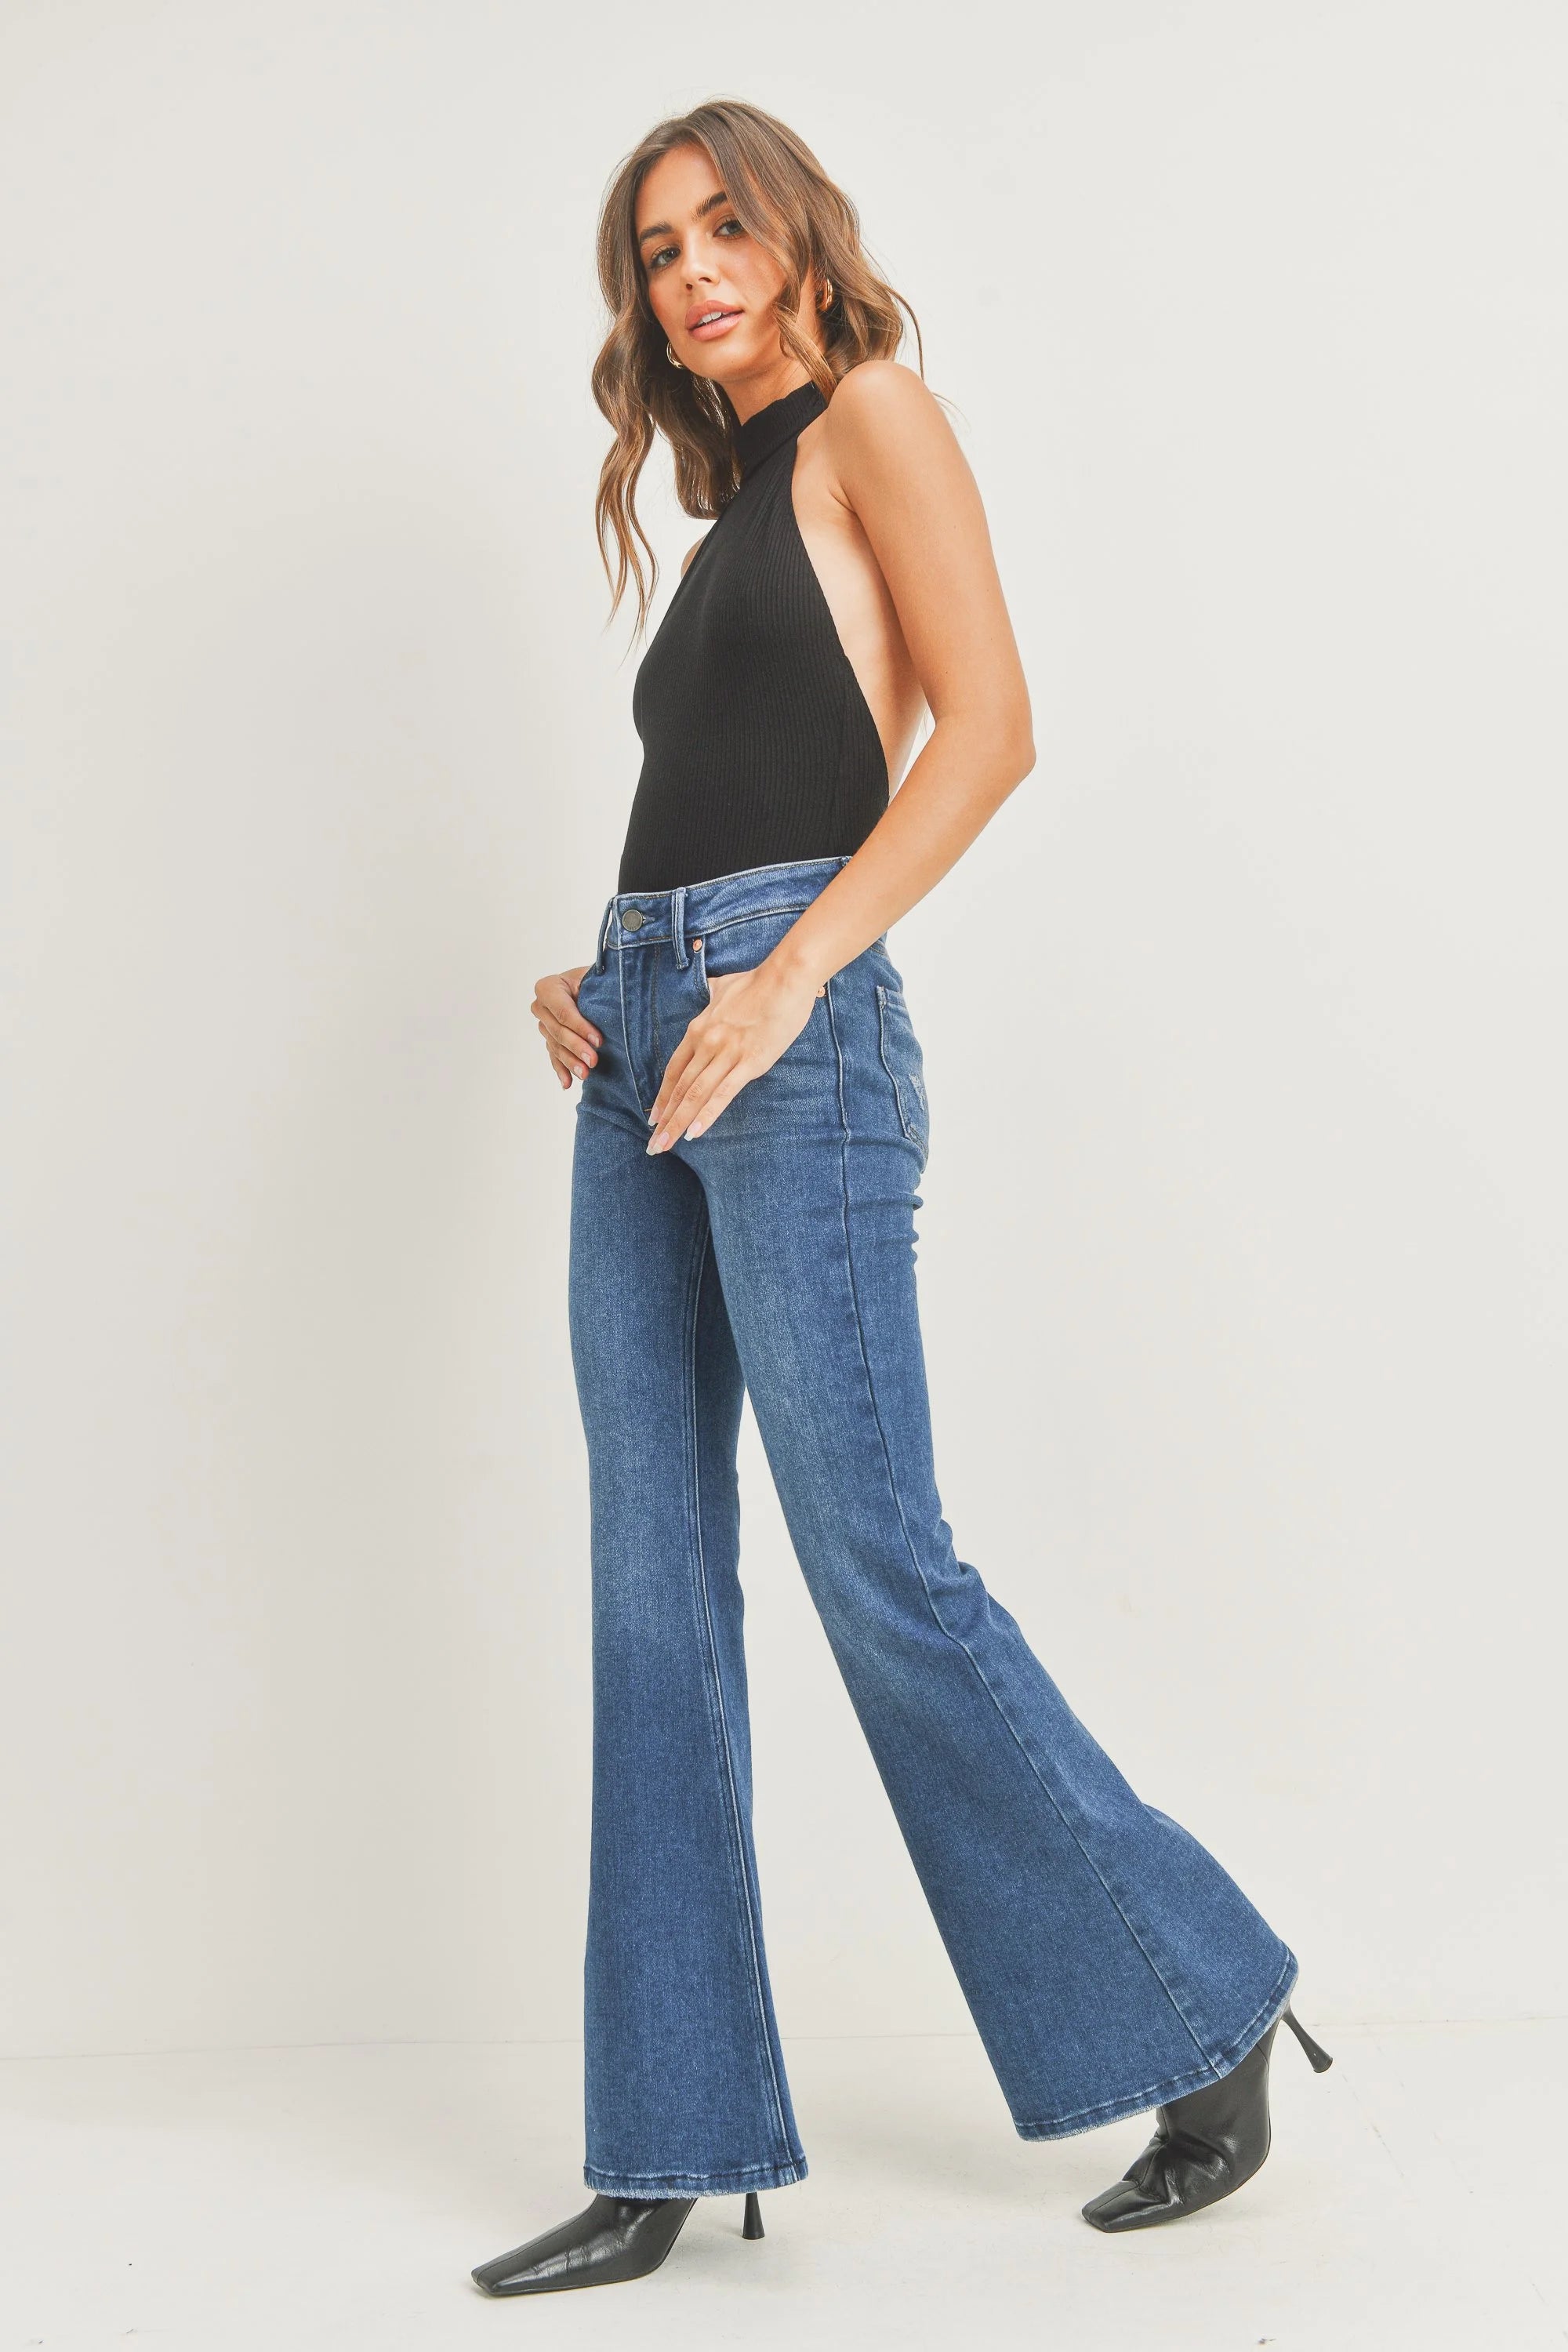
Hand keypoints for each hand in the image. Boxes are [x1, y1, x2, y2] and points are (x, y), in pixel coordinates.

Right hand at [533, 964, 599, 1089]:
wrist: (593, 985)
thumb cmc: (597, 980)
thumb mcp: (596, 979)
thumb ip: (597, 987)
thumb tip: (613, 1000)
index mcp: (548, 987)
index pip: (563, 1011)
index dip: (580, 1027)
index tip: (598, 1040)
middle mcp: (541, 1007)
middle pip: (558, 1031)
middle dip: (577, 1047)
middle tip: (593, 1061)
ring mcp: (544, 1025)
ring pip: (556, 1047)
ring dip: (570, 1062)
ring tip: (585, 1074)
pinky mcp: (550, 1040)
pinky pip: (554, 1057)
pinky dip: (562, 1070)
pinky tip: (568, 1083)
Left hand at [646, 961, 824, 1150]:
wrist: (785, 978)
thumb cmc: (758, 981)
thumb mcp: (724, 986)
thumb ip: (713, 995)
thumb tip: (712, 990)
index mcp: (699, 1028)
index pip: (674, 1070)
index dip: (662, 1096)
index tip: (653, 1116)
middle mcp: (707, 1043)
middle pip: (679, 1088)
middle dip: (664, 1119)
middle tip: (653, 1144)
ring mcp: (727, 1054)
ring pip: (695, 1095)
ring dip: (678, 1123)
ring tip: (664, 1145)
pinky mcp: (750, 1062)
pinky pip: (723, 1094)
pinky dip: (707, 1115)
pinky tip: (694, 1133)